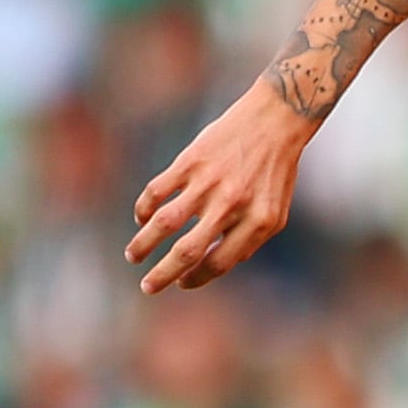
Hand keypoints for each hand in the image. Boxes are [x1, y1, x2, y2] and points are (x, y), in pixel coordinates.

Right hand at [126, 81, 311, 292]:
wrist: (275, 120)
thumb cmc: (274, 171)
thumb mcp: (274, 212)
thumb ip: (249, 241)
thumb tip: (216, 264)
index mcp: (257, 223)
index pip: (218, 264)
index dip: (196, 279)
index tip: (182, 283)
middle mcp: (231, 206)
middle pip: (187, 252)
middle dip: (163, 275)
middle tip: (148, 287)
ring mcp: (208, 183)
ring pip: (164, 223)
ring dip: (143, 244)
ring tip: (133, 256)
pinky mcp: (190, 161)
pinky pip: (157, 191)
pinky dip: (144, 208)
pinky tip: (141, 218)